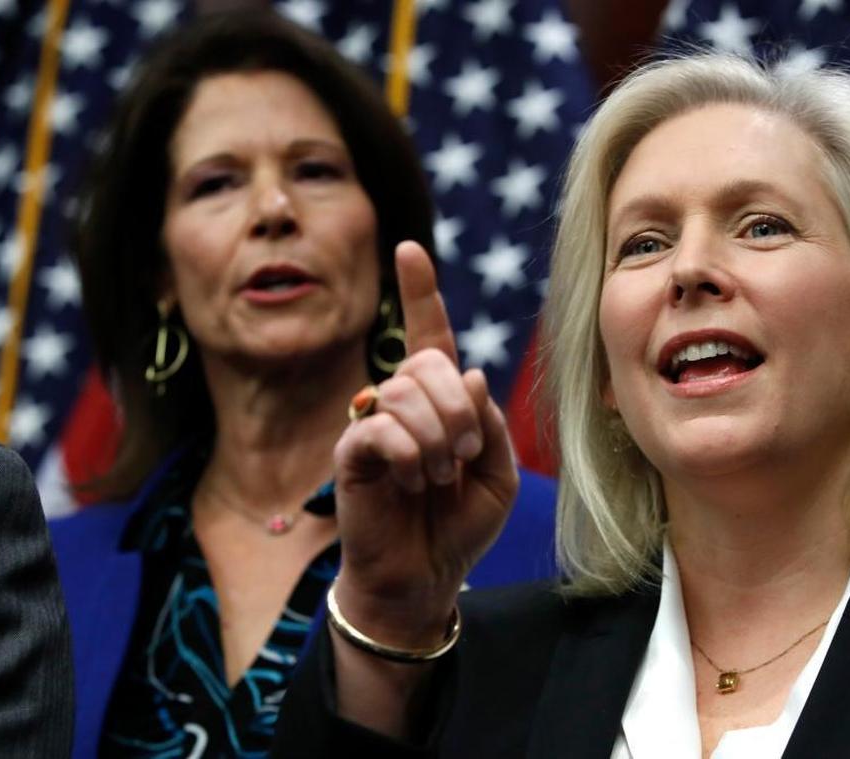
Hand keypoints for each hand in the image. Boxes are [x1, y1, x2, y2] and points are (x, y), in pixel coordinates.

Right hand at [332, 240, 518, 646]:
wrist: (425, 578)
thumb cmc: (459, 526)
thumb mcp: (498, 475)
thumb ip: (489, 424)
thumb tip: (466, 373)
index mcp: (438, 402)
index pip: (427, 335)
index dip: (420, 292)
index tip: (409, 249)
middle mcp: (401, 404)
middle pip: (426, 362)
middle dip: (456, 406)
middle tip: (463, 455)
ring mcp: (372, 426)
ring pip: (402, 391)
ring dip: (436, 435)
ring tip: (438, 475)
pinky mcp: (350, 454)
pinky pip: (379, 426)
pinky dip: (408, 453)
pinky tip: (412, 482)